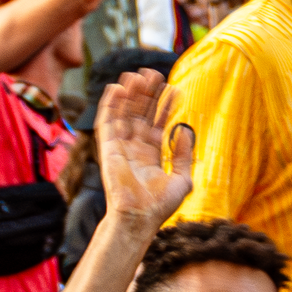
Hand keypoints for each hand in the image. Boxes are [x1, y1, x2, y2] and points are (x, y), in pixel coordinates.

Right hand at [97, 69, 193, 225]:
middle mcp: (134, 147)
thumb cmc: (160, 206)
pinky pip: (107, 121)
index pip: (157, 123)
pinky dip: (110, 104)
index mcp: (151, 153)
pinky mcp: (107, 147)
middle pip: (140, 113)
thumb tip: (183, 130)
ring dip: (131, 94)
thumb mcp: (182, 179)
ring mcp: (120, 146)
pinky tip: (118, 88)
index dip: (164, 106)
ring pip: (124, 113)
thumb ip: (183, 154)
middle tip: (154, 73)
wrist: (138, 217)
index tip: (172, 88)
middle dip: (147, 94)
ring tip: (139, 75)